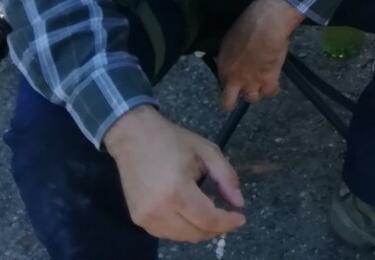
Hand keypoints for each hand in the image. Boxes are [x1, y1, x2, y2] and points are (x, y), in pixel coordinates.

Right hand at [103, 106, 245, 241]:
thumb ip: (226, 177)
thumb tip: (239, 202)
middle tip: (228, 216)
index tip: (241, 218)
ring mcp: (145, 218)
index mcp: (177, 192)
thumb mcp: (206, 151)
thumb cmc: (172, 140)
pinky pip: (166, 234)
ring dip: (200, 230)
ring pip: (181, 237)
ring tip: (209, 211)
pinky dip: (183, 229)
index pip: (208, 220)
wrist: (133, 137)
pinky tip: (190, 213)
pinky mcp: (137, 219)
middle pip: (195, 234)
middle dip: (217, 229)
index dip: (228, 223)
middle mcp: (159, 211)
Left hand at [216, 0, 303, 111]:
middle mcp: (235, 79)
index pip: (221, 84)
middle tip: (239, 95)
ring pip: (252, 99)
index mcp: (223, 67)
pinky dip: (272, 88)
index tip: (233, 78)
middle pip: (228, 103)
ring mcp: (252, 83)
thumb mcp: (229, 41)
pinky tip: (274, 82)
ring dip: (255, 92)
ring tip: (261, 82)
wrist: (266, 26)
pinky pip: (271, 92)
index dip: (228, 82)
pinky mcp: (269, 81)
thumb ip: (229, 56)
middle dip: (232, 102)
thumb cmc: (246, 26)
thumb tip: (232, 60)